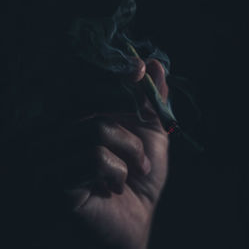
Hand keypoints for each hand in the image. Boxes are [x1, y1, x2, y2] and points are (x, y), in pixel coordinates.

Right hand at [35, 59, 168, 248]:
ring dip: (130, 151)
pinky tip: (115, 186)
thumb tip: (157, 64)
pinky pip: (93, 156)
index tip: (140, 67)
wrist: (132, 223)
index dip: (114, 71)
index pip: (89, 82)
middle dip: (129, 116)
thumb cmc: (139, 180)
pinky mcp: (53, 179)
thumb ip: (152, 103)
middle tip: (144, 135)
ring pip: (97, 127)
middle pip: (90, 99)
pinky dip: (117, 170)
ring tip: (134, 172)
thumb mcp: (151, 136)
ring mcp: (52, 154)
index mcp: (80, 117)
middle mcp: (60, 130)